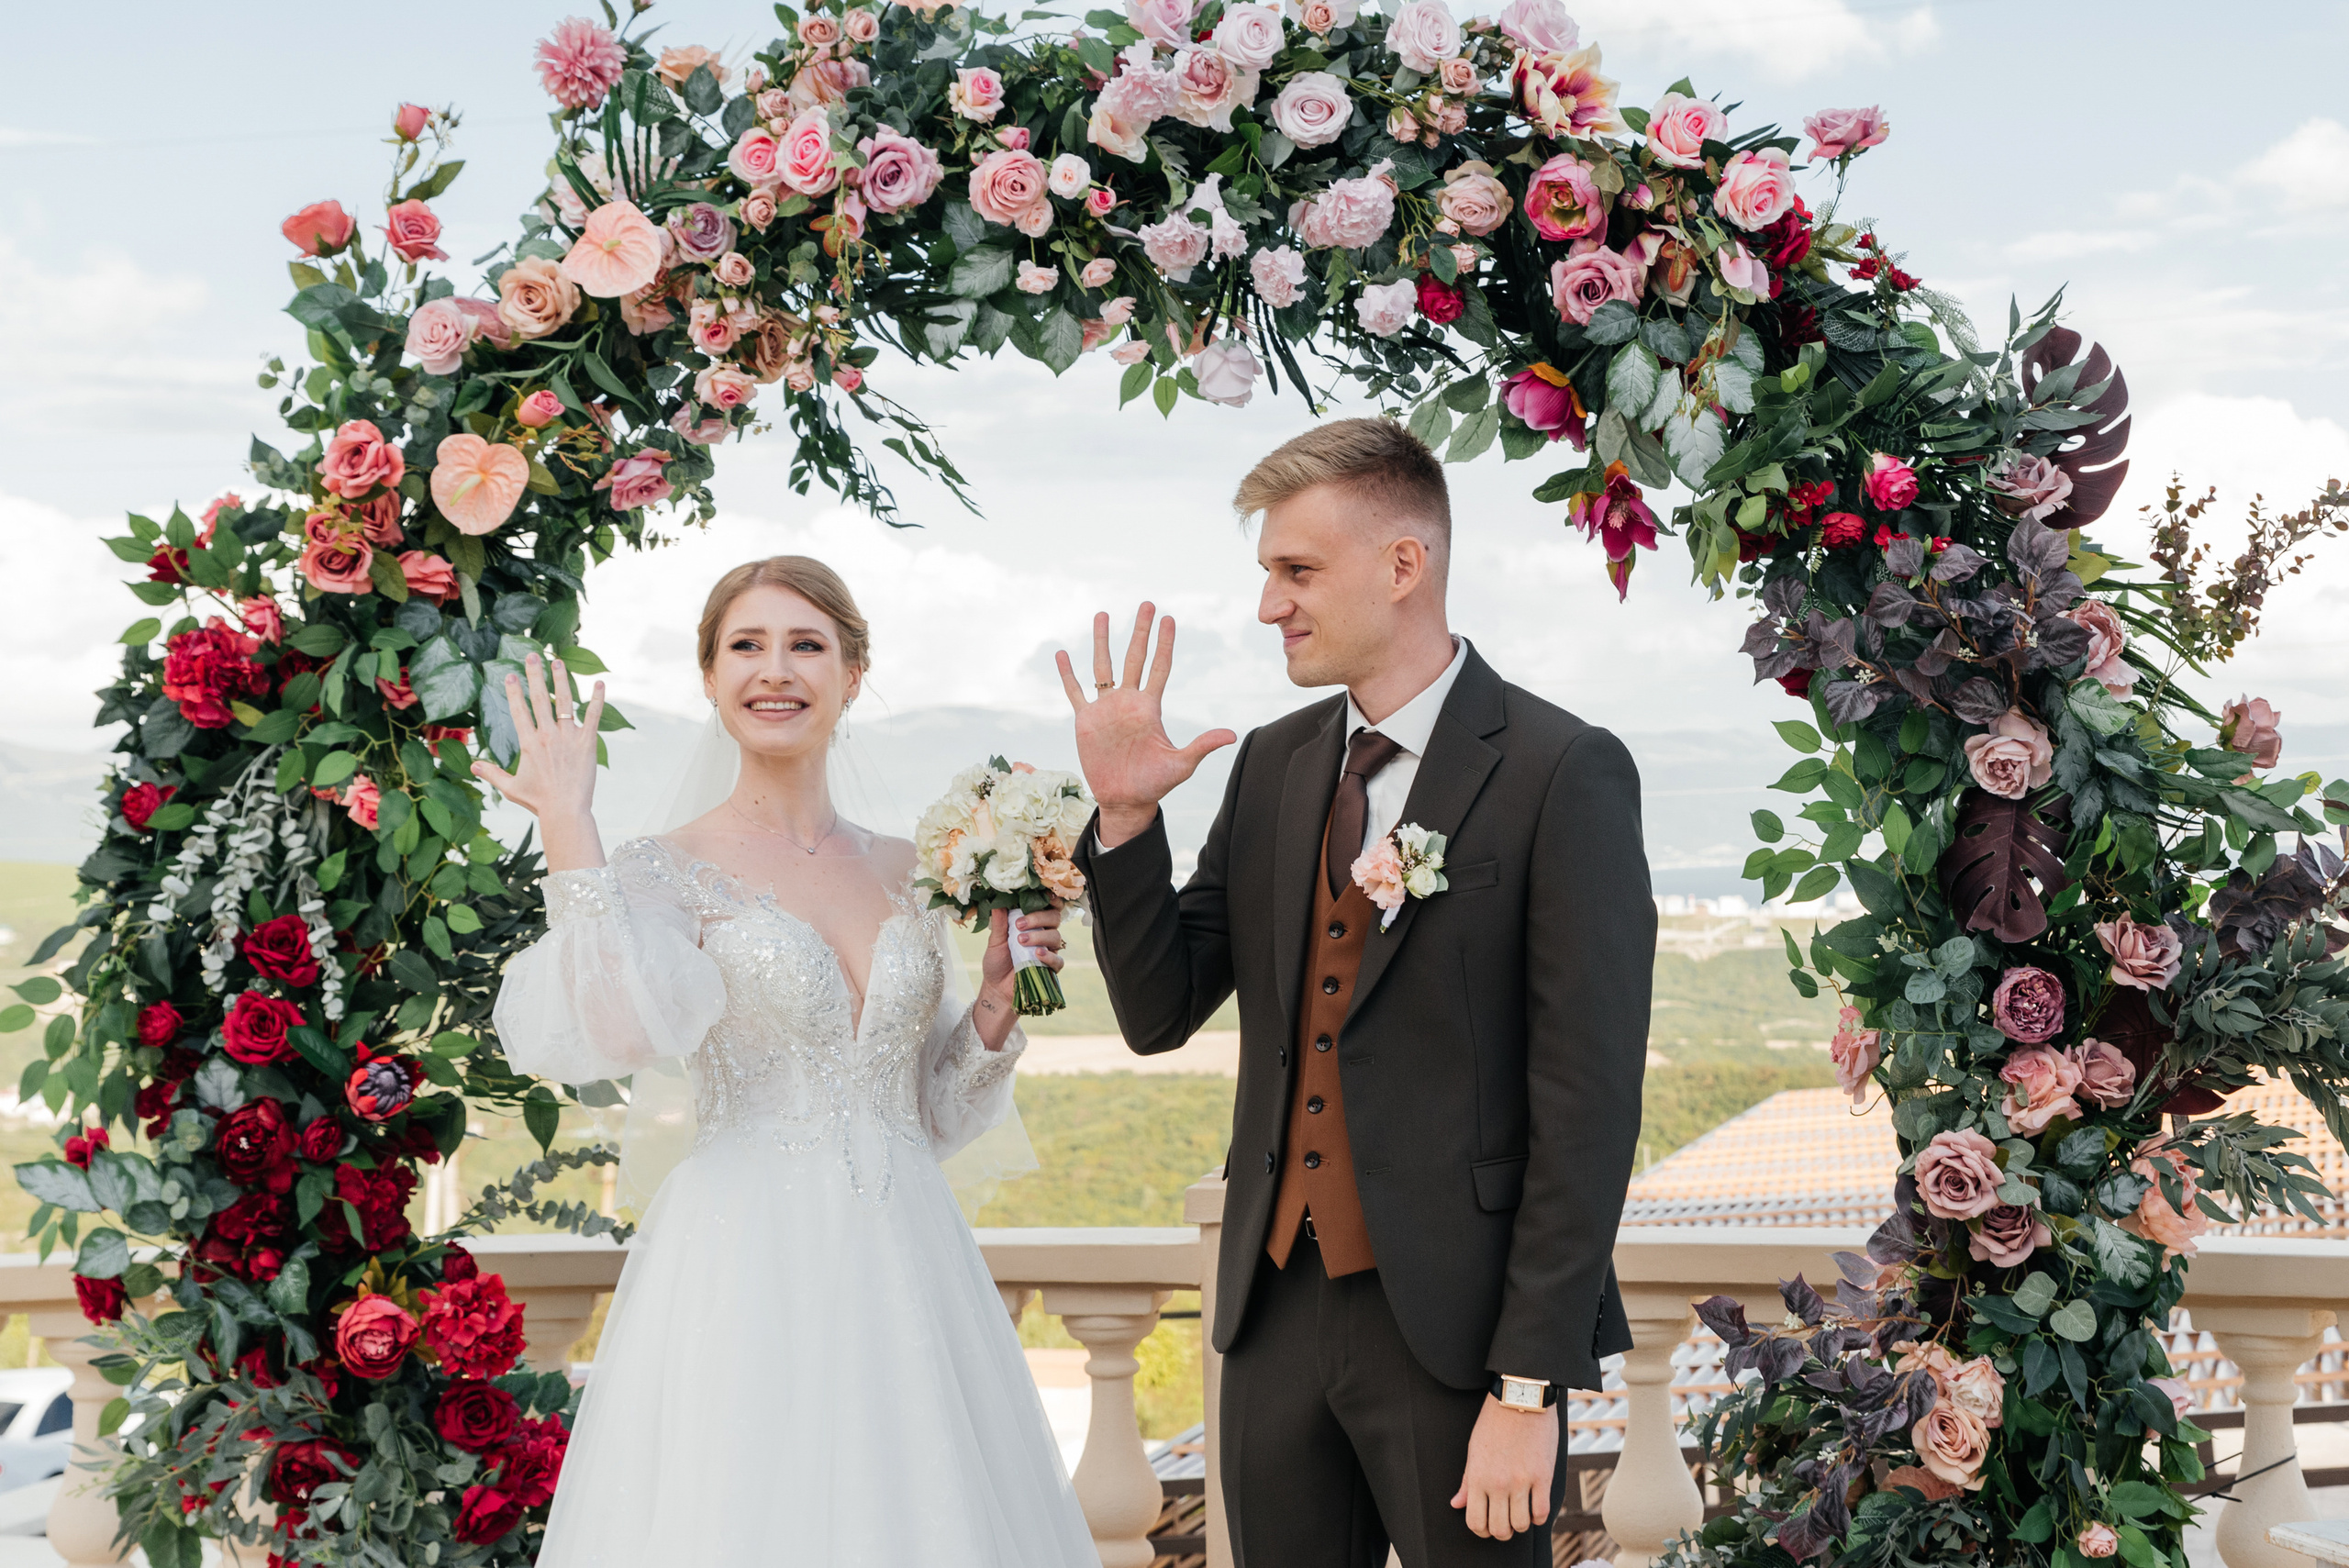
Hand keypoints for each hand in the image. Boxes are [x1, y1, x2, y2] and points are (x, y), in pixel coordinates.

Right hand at [470, 653, 607, 870]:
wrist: (565, 810)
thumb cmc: (538, 800)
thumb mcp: (510, 787)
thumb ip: (492, 773)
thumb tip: (473, 766)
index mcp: (528, 743)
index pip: (519, 710)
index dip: (514, 691)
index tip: (511, 674)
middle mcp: (547, 735)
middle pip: (539, 699)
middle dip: (535, 675)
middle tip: (533, 655)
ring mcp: (568, 737)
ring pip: (564, 702)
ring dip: (561, 679)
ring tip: (557, 661)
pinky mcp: (587, 742)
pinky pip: (594, 716)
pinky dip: (597, 699)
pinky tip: (600, 683)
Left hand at [974, 907, 1063, 1050]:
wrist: (996, 988)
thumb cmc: (997, 962)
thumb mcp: (995, 941)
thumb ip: (999, 923)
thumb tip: (998, 902)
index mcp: (1032, 923)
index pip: (1047, 906)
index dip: (1050, 899)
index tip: (1044, 896)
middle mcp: (1043, 934)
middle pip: (1054, 917)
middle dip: (1038, 918)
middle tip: (1020, 925)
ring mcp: (1049, 951)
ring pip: (1056, 937)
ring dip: (1039, 936)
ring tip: (1021, 942)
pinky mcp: (1051, 968)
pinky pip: (1058, 960)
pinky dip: (1049, 956)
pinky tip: (1037, 955)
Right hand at [1055, 604, 1235, 848]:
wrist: (1125, 800)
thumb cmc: (1155, 784)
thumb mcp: (1181, 765)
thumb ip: (1202, 746)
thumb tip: (1231, 735)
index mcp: (1150, 708)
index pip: (1159, 667)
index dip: (1164, 643)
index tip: (1169, 618)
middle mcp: (1129, 702)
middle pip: (1135, 657)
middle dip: (1141, 631)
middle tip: (1147, 604)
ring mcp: (1106, 709)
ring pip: (1103, 667)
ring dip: (1103, 641)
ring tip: (1103, 614)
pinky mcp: (1086, 721)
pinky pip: (1075, 692)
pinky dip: (1067, 674)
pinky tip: (1061, 653)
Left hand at [1449, 1396, 1557, 1541]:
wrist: (1520, 1398)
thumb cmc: (1494, 1422)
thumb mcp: (1474, 1450)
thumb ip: (1467, 1481)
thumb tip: (1457, 1504)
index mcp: (1478, 1477)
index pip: (1475, 1521)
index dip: (1481, 1531)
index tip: (1487, 1528)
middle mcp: (1498, 1483)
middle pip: (1499, 1529)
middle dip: (1501, 1532)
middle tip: (1505, 1523)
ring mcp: (1522, 1481)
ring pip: (1521, 1525)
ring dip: (1520, 1525)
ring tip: (1520, 1514)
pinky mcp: (1543, 1476)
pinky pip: (1542, 1512)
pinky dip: (1538, 1517)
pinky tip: (1535, 1508)